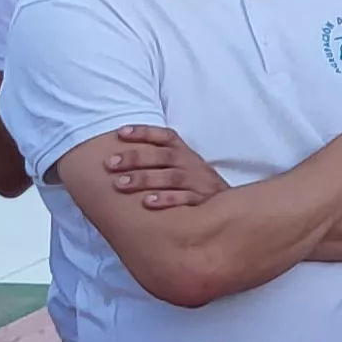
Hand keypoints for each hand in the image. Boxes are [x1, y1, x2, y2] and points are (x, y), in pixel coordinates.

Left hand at [100, 124, 225, 210]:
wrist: (231, 209)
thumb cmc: (197, 186)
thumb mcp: (186, 167)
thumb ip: (162, 159)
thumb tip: (123, 153)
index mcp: (185, 153)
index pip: (165, 136)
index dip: (144, 132)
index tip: (120, 132)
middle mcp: (191, 164)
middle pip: (163, 156)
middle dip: (135, 158)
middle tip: (110, 163)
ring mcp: (198, 183)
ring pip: (171, 177)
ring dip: (145, 179)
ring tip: (121, 183)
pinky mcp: (203, 202)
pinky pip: (184, 199)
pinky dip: (166, 199)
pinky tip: (147, 202)